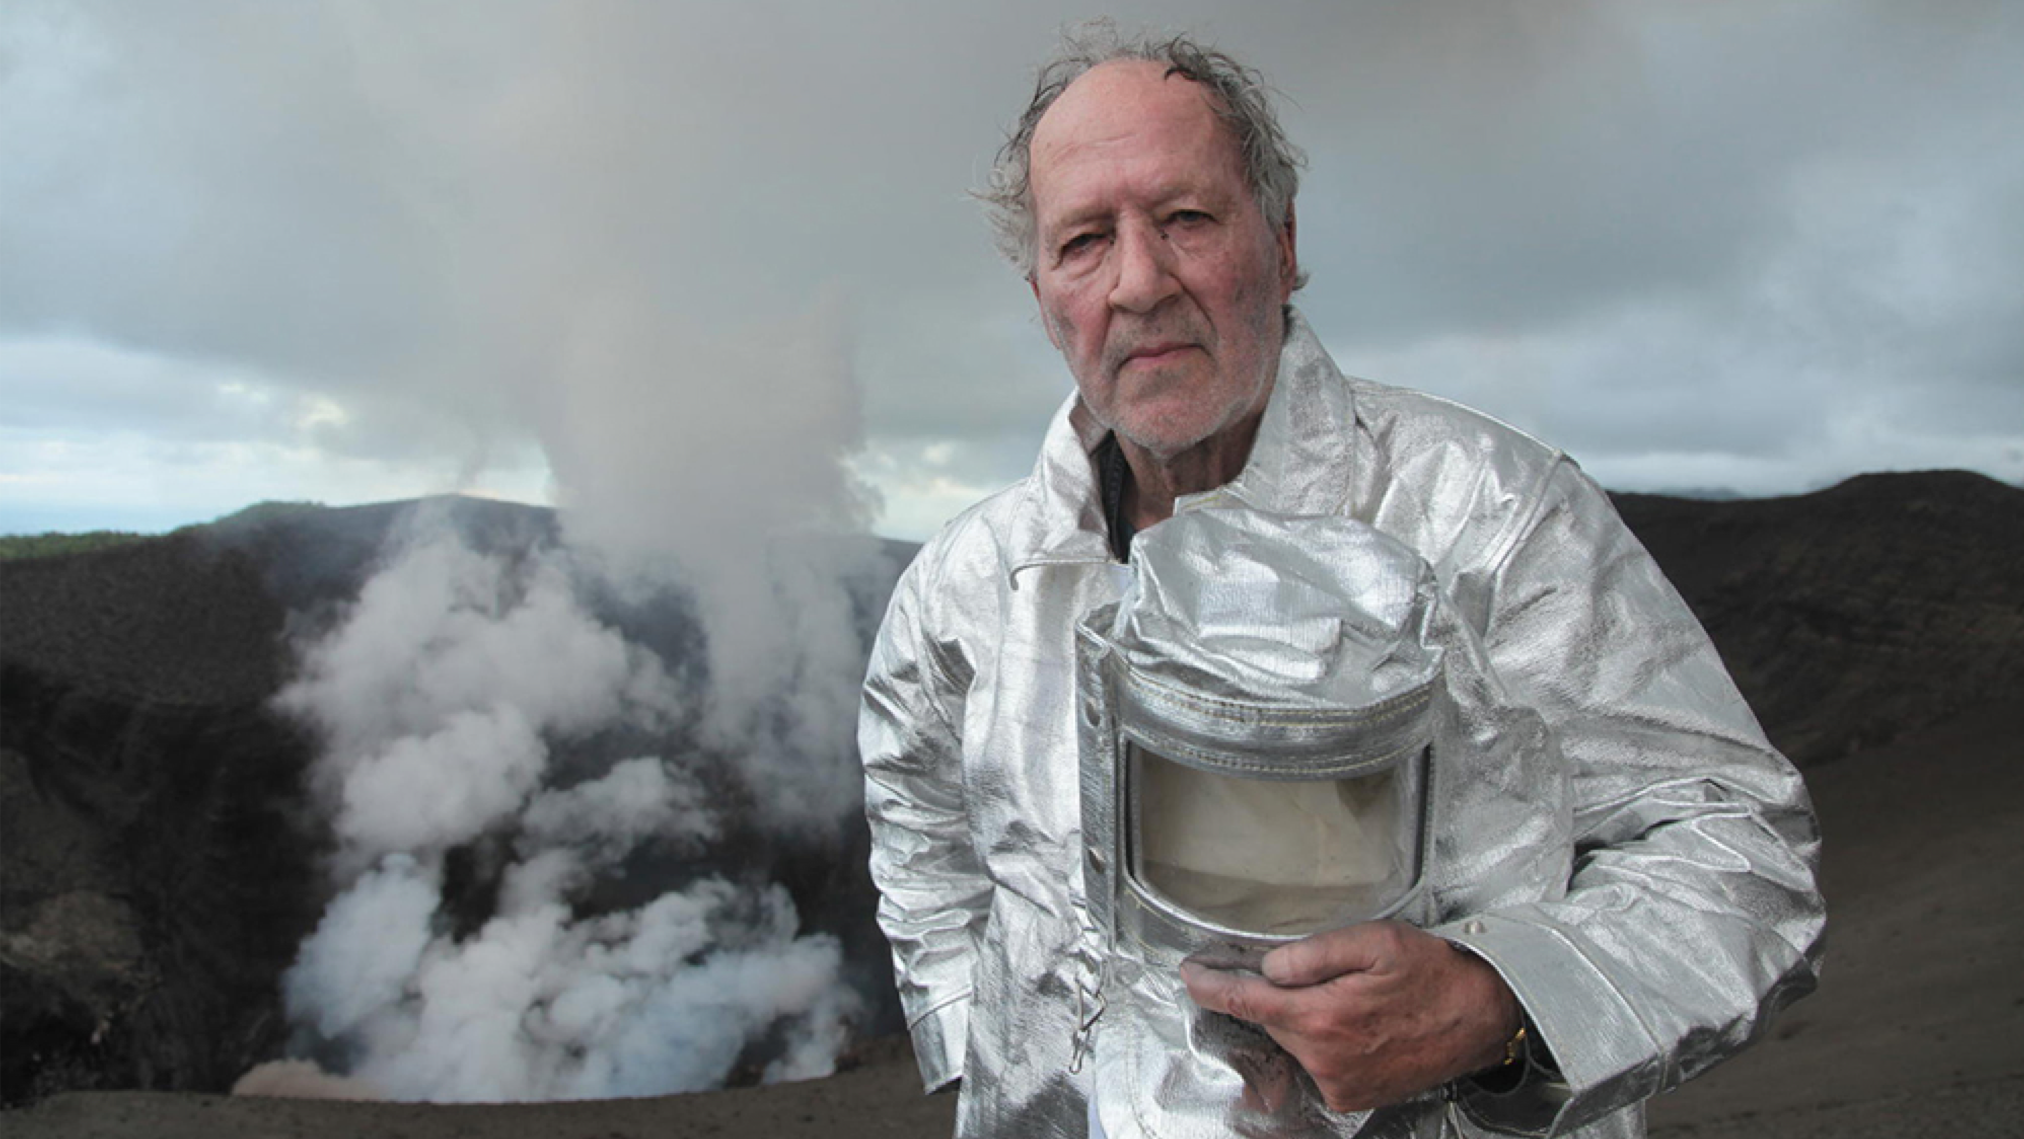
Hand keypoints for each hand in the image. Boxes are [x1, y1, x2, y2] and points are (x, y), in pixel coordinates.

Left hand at [1180, 920, 1520, 1112]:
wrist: (1480, 1018)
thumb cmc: (1432, 973)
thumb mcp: (1374, 942)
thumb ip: (1313, 954)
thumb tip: (1269, 968)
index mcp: (1323, 1016)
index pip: (1247, 1001)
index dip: (1212, 986)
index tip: (1191, 974)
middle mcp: (1324, 1057)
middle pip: (1270, 1018)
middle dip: (1272, 994)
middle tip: (1304, 971)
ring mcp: (1337, 1082)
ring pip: (1292, 1040)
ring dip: (1301, 1018)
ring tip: (1345, 996)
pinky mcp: (1350, 1095)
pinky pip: (1314, 1062)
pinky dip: (1319, 1041)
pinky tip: (1353, 1023)